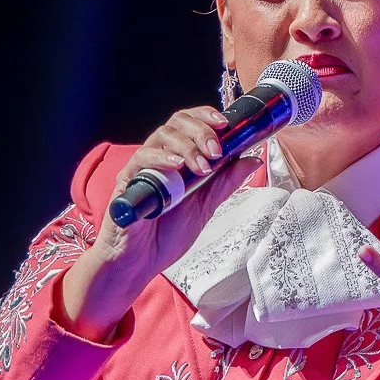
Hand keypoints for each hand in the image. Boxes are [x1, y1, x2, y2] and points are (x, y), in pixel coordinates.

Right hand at [59, 107, 260, 339]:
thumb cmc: (166, 236)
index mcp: (179, 160)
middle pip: (177, 122)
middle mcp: (161, 158)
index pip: (191, 124)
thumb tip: (252, 158)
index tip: (226, 124)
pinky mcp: (127, 180)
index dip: (207, 117)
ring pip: (161, 135)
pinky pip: (141, 158)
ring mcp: (143, 167)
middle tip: (216, 151)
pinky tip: (176, 166)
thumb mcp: (205, 207)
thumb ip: (226, 182)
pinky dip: (161, 158)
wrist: (141, 263)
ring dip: (187, 146)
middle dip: (201, 131)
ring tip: (202, 166)